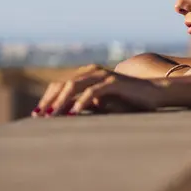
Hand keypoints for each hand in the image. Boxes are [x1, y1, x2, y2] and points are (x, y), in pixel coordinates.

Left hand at [32, 64, 159, 116]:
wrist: (153, 94)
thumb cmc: (128, 101)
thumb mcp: (101, 104)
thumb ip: (84, 105)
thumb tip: (63, 116)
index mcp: (87, 76)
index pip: (60, 85)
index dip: (47, 98)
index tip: (37, 115)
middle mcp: (92, 72)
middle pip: (63, 84)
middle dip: (49, 101)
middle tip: (39, 117)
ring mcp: (102, 75)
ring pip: (73, 86)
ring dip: (60, 102)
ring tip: (51, 117)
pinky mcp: (113, 82)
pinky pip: (92, 91)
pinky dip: (80, 102)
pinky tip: (72, 114)